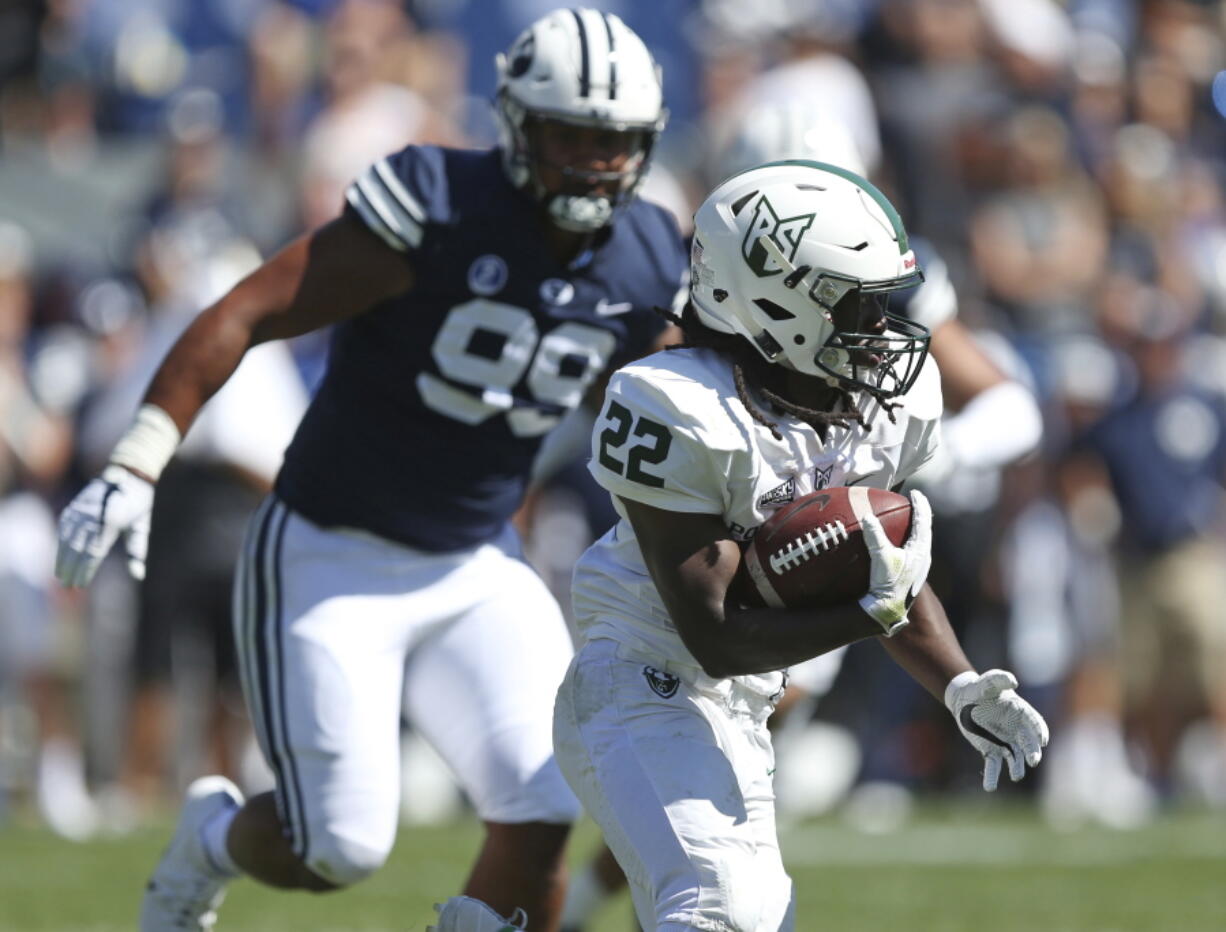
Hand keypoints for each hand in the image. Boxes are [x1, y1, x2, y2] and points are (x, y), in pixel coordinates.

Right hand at [56, 465, 153, 585]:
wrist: (130, 474)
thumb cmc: (139, 504)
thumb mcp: (142, 526)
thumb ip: (138, 550)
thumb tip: (139, 575)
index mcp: (112, 522)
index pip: (94, 552)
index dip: (85, 570)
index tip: (81, 584)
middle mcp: (93, 515)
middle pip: (77, 547)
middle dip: (71, 568)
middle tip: (67, 587)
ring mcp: (82, 509)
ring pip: (67, 538)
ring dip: (62, 558)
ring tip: (60, 576)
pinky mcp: (76, 506)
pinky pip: (64, 527)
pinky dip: (60, 543)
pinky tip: (59, 556)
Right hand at [857, 489, 931, 633]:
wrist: (888, 614)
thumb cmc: (889, 586)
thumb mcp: (882, 557)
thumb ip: (875, 536)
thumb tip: (868, 517)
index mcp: (921, 550)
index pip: (924, 521)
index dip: (920, 504)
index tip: (915, 492)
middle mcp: (921, 559)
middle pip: (922, 531)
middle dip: (916, 517)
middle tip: (908, 505)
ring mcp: (914, 569)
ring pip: (914, 544)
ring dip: (907, 532)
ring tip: (898, 523)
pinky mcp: (906, 578)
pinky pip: (904, 555)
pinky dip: (897, 545)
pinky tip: (884, 549)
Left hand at [945, 669, 1048, 790]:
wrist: (964, 699)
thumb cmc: (979, 688)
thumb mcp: (987, 682)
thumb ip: (998, 680)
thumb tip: (1012, 681)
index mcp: (1021, 713)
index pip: (1035, 724)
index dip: (1039, 732)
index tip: (1042, 740)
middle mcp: (1017, 730)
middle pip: (1028, 743)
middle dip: (1032, 752)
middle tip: (1033, 761)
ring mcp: (1005, 742)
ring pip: (1015, 757)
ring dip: (1016, 767)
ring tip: (1015, 776)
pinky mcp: (991, 750)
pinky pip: (994, 765)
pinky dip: (992, 776)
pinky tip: (989, 787)